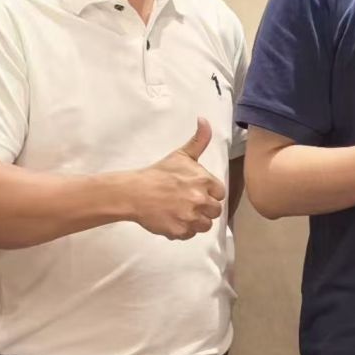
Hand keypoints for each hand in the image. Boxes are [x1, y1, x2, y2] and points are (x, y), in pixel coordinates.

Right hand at [129, 119, 225, 239]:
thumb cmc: (158, 173)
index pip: (220, 193)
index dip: (209, 193)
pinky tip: (173, 220)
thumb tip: (204, 120)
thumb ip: (199, 140)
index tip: (197, 191)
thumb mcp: (181, 155)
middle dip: (204, 208)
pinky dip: (183, 230)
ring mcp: (190, 217)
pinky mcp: (180, 231)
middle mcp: (201, 200)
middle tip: (188, 203)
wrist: (134, 192)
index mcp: (205, 182)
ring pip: (205, 225)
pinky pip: (190, 235)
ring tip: (181, 212)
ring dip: (196, 221)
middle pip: (215, 210)